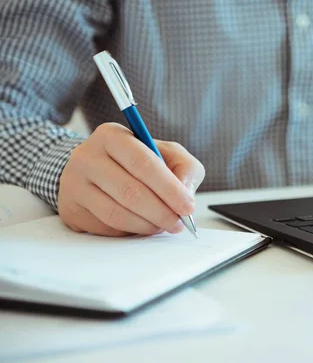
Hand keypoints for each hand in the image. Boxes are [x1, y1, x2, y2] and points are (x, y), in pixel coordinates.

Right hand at [58, 123, 204, 236]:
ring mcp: (74, 183)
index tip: (188, 206)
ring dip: (147, 225)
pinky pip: (106, 227)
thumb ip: (185, 168)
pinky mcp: (71, 208)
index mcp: (112, 136)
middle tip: (178, 223)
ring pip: (117, 213)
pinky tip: (142, 225)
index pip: (144, 163)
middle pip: (130, 191)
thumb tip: (186, 193)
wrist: (95, 171)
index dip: (169, 188)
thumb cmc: (137, 162)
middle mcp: (87, 156)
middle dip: (161, 212)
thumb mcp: (167, 154)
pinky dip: (130, 230)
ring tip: (163, 226)